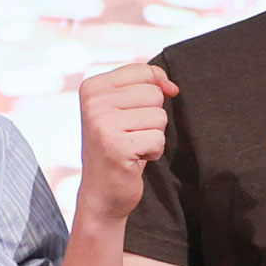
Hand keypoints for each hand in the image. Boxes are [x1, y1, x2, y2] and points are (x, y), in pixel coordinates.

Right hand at [74, 62, 175, 225]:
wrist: (102, 194)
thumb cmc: (118, 148)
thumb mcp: (125, 110)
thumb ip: (146, 87)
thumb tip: (172, 87)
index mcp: (92, 87)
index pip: (143, 72)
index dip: (154, 90)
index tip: (137, 113)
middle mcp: (93, 103)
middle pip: (154, 94)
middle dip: (152, 118)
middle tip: (130, 135)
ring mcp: (102, 124)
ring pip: (159, 116)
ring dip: (153, 136)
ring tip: (132, 147)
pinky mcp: (116, 146)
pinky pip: (158, 139)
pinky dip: (153, 152)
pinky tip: (134, 159)